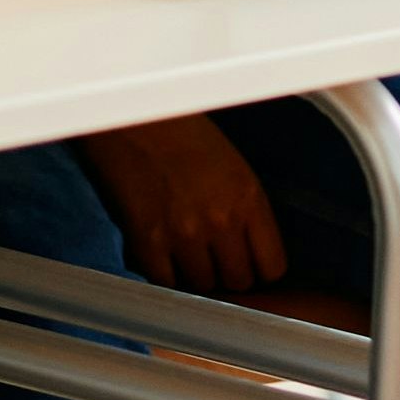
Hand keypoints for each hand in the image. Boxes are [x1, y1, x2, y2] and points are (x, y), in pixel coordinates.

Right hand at [74, 115, 286, 293]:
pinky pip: (165, 282)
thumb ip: (243, 208)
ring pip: (202, 286)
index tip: (247, 264)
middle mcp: (222, 219)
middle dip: (226, 274)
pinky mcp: (148, 239)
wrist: (128, 113)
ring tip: (182, 252)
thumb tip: (247, 249)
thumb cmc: (177, 130)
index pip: (272, 266)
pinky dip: (162, 275)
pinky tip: (159, 254)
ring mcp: (185, 233)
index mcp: (249, 197)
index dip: (259, 270)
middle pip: (238, 281)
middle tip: (211, 258)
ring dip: (193, 275)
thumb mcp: (230, 164)